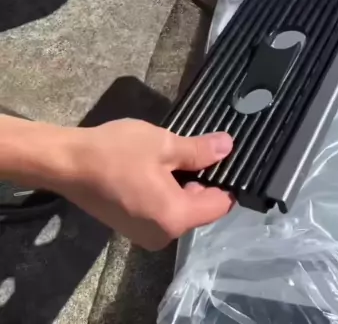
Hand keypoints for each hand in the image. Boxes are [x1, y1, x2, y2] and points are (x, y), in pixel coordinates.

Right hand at [54, 120, 234, 249]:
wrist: (68, 164)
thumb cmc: (117, 152)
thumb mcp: (164, 144)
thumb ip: (199, 150)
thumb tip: (228, 147)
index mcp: (176, 218)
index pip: (220, 206)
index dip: (226, 180)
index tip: (224, 157)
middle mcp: (163, 236)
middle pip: (200, 208)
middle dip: (202, 180)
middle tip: (195, 148)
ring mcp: (145, 235)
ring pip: (180, 209)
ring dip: (181, 184)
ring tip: (172, 154)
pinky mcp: (130, 228)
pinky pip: (161, 212)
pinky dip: (164, 192)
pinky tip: (154, 167)